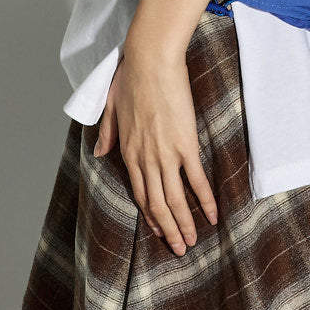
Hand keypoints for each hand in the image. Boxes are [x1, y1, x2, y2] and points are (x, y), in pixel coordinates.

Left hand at [95, 45, 218, 253]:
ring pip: (174, 199)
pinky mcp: (185, 144)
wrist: (150, 60)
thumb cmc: (130, 77)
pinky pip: (195, 179)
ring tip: (192, 241)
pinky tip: (212, 214)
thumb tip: (98, 152)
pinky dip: (204, 199)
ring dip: (184, 223)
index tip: (159, 231)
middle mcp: (145, 159)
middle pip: (157, 204)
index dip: (150, 215)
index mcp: (128, 152)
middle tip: (178, 249)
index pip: (139, 192)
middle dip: (168, 230)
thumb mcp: (110, 107)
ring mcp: (165, 154)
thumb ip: (106, 133)